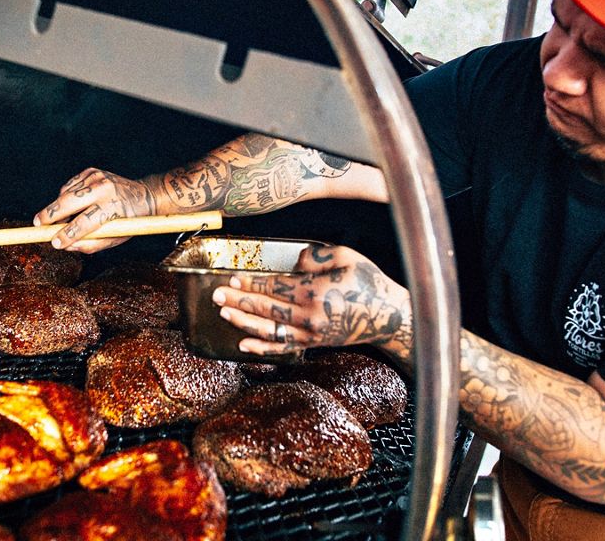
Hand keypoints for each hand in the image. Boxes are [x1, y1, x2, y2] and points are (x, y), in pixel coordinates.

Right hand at [34, 168, 157, 252]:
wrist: (143, 195)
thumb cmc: (127, 221)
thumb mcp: (115, 239)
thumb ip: (91, 245)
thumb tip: (66, 247)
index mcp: (113, 207)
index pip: (85, 222)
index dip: (68, 234)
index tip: (55, 243)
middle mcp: (104, 188)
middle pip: (70, 202)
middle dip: (51, 214)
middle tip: (37, 225)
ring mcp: (97, 177)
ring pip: (66, 193)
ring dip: (58, 207)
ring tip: (58, 220)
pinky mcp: (91, 171)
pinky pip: (69, 186)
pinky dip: (64, 197)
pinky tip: (69, 206)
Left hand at [212, 245, 411, 355]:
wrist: (388, 317)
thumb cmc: (368, 282)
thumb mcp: (347, 257)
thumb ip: (317, 256)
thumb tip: (294, 261)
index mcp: (316, 292)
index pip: (275, 287)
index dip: (251, 283)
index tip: (232, 278)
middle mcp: (310, 317)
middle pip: (266, 309)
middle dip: (239, 301)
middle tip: (216, 295)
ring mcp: (310, 334)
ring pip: (269, 331)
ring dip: (243, 323)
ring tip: (224, 314)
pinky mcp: (313, 344)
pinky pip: (282, 348)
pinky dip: (261, 348)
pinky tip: (243, 345)